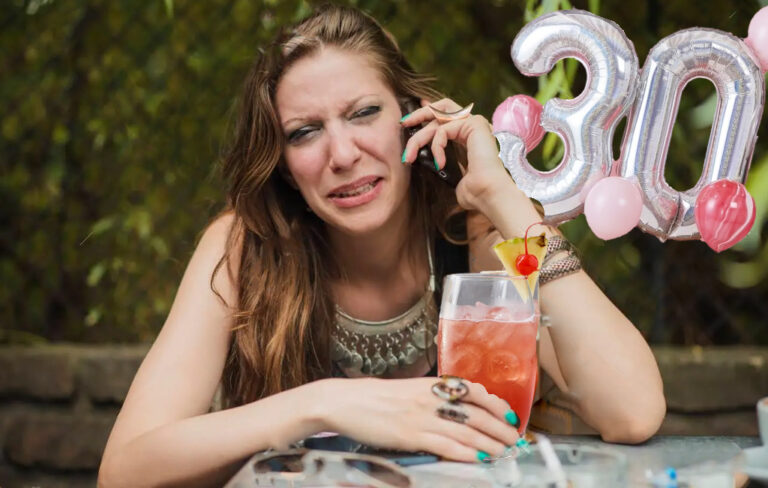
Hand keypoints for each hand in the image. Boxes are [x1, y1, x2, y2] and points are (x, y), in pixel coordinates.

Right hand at [313, 377, 520, 462]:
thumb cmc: (375, 398)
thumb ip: (432, 397)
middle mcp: (431, 397)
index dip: (495, 404)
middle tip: (515, 440)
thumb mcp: (409, 390)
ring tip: (504, 452)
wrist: (345, 401)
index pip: (473, 390)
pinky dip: (466, 453)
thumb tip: (458, 410)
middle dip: (499, 427)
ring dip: (489, 443)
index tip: (509, 416)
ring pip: (466, 430)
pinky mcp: (410, 434)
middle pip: (475, 412)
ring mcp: (421, 416)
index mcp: (431, 384)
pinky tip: (479, 459)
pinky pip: (446, 445)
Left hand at [400, 98, 520, 213]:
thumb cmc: (474, 191)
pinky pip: (443, 129)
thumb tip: (429, 163)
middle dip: (420, 113)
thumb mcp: (452, 174)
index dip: (429, 111)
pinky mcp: (474, 124)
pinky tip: (440, 163)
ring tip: (408, 157)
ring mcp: (475, 122)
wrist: (488, 194)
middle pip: (442, 107)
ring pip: (438, 119)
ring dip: (419, 137)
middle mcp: (474, 125)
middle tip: (404, 123)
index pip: (448, 114)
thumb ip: (441, 161)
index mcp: (471, 135)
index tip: (412, 117)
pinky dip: (436, 146)